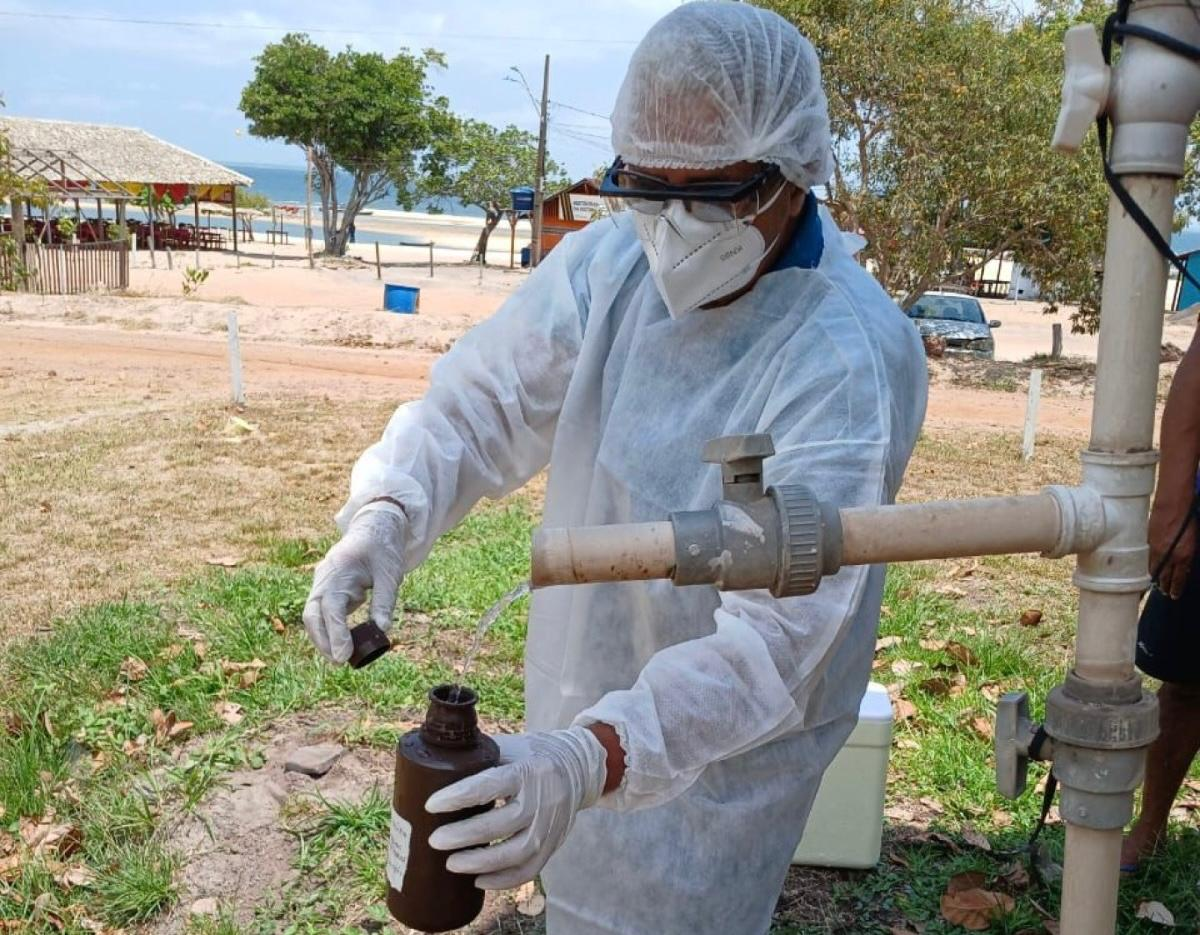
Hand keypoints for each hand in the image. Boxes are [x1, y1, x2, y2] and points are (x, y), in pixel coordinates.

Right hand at [302, 502, 406, 663]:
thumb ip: (384, 601)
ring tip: (341, 658)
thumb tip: (382, 630)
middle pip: (312, 615)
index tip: (343, 656)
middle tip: (340, 662)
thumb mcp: (390, 573)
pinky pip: (322, 613)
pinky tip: (342, 643)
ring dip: (324, 638)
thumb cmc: (382, 549)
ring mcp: (323, 584)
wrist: (375, 528)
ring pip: (314, 616)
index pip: (331, 608)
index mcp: (339, 570)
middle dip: (323, 641)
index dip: (335, 634)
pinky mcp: (328, 590)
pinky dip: (329, 629)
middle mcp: (324, 578)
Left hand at [425, 726, 607, 889]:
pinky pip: (529, 869)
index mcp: (526, 770)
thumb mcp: (510, 747)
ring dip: (480, 862)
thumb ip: (480, 757)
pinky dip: (503, 880)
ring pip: (516, 853)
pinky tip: (477, 881)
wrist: (578, 767)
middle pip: (501, 824)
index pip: (489, 785)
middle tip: (434, 840)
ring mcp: (550, 825)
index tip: (431, 805)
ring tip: (451, 864)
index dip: (458, 797)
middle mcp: (542, 799)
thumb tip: (433, 768)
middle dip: (464, 836)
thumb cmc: (532, 755)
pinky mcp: (554, 844)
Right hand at [1149, 498, 1195, 599]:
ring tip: (1157, 584)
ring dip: (1156, 578)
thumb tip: (1184, 565)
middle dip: (1165, 586)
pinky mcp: (1148, 542)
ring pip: (1154, 569)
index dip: (1176, 588)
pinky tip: (1150, 568)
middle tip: (1165, 593)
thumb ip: (1188, 555)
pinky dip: (1149, 566)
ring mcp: (1156, 548)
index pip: (1178, 578)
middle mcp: (1168, 555)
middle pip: (1164, 576)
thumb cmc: (1188, 518)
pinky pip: (1147, 559)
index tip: (1175, 595)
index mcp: (1183, 556)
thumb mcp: (1193, 540)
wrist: (1173, 504)